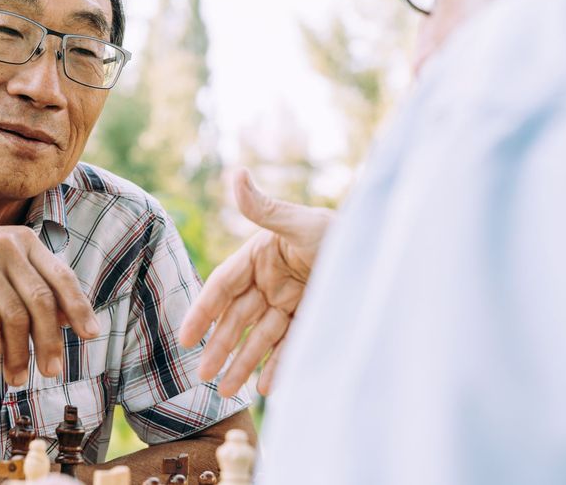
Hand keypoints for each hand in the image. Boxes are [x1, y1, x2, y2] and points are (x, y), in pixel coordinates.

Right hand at [0, 225, 99, 385]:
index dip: (79, 307)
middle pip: (41, 301)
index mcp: (25, 242)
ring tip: (16, 379)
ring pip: (14, 316)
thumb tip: (68, 319)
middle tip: (52, 372)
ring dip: (17, 355)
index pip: (62, 277)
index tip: (92, 334)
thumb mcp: (2, 266)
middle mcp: (8, 246)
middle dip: (49, 342)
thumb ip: (33, 284)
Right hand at [179, 169, 333, 395]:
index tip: (184, 337)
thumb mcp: (299, 221)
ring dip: (244, 362)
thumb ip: (263, 207)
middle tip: (202, 375)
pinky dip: (278, 365)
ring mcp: (290, 301)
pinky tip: (265, 386)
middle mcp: (270, 281)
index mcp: (258, 256)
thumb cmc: (337, 229)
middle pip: (238, 319)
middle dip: (220, 347)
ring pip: (260, 337)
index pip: (222, 288)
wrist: (381, 249)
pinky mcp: (312, 317)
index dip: (202, 312)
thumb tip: (236, 174)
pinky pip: (290, 345)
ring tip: (228, 390)